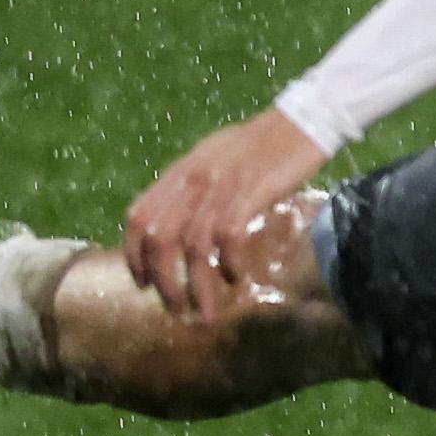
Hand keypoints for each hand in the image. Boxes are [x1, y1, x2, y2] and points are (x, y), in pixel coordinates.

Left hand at [122, 108, 327, 321]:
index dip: (134, 255)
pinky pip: (228, 237)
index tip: (143, 283)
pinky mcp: (250, 192)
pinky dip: (228, 262)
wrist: (301, 122)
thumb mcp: (213, 159)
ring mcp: (221, 186)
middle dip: (164, 282)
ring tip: (205, 313)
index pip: (139, 216)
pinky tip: (235, 277)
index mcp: (179, 172)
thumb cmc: (260, 144)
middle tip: (176, 310)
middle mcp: (193, 180)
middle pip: (161, 239)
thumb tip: (176, 223)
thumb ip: (191, 188)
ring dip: (197, 287)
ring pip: (194, 247)